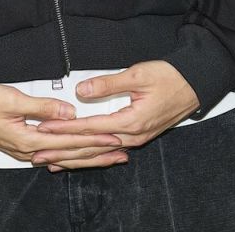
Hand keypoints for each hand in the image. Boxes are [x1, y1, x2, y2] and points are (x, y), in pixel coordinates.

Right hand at [0, 83, 129, 168]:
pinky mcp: (20, 144)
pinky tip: (76, 158)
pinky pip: (52, 154)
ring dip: (87, 157)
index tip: (115, 138)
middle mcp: (28, 150)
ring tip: (109, 157)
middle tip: (122, 152)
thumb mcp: (12, 100)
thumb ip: (42, 107)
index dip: (94, 139)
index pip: (70, 141)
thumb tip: (70, 112)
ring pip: (62, 157)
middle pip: (70, 155)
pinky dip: (68, 155)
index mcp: (29, 140)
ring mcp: (24, 150)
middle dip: (98, 154)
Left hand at [31, 60, 200, 170]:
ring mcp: (137, 138)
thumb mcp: (138, 75)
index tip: (45, 129)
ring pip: (100, 151)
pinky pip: (109, 147)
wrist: (195, 84)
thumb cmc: (170, 77)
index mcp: (131, 122)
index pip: (90, 128)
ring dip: (76, 155)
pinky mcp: (138, 135)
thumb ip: (108, 83)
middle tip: (39, 154)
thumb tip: (82, 90)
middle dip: (64, 150)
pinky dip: (92, 151)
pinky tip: (81, 154)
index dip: (65, 128)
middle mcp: (133, 136)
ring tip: (53, 160)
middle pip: (92, 147)